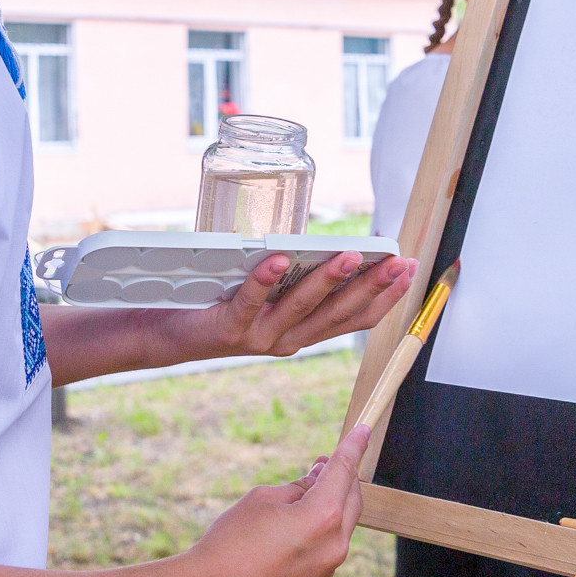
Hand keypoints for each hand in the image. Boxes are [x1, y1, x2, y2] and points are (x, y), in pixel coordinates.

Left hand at [174, 251, 416, 360]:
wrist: (166, 332)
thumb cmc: (218, 302)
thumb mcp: (266, 289)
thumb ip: (294, 274)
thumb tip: (324, 237)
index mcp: (303, 330)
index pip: (355, 318)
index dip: (385, 297)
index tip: (408, 268)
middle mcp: (287, 339)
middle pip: (338, 314)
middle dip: (371, 286)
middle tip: (396, 262)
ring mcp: (259, 338)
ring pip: (301, 309)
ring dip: (327, 281)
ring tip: (349, 256)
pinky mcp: (228, 330)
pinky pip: (250, 302)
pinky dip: (265, 280)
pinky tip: (279, 259)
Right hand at [185, 423, 369, 576]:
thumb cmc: (231, 543)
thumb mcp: (262, 500)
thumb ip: (297, 488)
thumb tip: (317, 481)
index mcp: (323, 516)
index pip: (344, 471)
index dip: (353, 447)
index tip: (364, 430)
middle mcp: (334, 543)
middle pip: (351, 498)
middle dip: (342, 477)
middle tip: (322, 462)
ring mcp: (328, 567)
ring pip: (342, 524)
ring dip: (332, 503)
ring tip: (307, 491)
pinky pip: (329, 544)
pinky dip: (323, 527)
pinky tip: (300, 522)